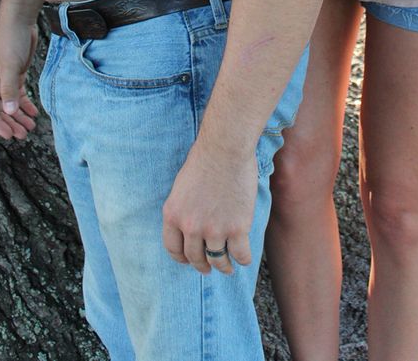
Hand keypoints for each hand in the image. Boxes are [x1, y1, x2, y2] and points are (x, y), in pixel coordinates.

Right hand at [0, 17, 38, 140]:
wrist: (20, 21)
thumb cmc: (10, 40)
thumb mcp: (10, 67)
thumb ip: (9, 90)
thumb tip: (10, 113)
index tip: (10, 134)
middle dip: (10, 123)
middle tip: (24, 134)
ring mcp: (2, 80)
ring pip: (9, 105)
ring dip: (19, 116)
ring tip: (31, 127)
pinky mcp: (15, 75)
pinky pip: (18, 95)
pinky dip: (25, 105)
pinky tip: (34, 113)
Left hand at [162, 143, 257, 275]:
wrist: (225, 149)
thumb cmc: (205, 159)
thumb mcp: (182, 187)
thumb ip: (184, 209)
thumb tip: (190, 225)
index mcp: (172, 215)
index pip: (173, 249)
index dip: (181, 258)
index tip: (188, 261)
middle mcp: (190, 227)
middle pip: (195, 258)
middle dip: (202, 266)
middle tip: (208, 268)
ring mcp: (214, 230)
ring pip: (218, 261)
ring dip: (223, 267)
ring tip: (227, 268)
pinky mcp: (237, 228)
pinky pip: (240, 254)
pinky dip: (243, 259)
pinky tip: (245, 259)